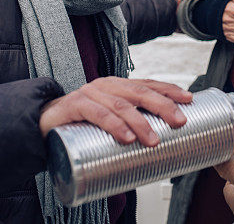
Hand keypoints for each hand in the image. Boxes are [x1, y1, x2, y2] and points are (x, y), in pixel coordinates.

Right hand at [38, 77, 192, 144]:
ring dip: (141, 123)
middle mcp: (107, 85)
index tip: (189, 99)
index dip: (169, 90)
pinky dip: (114, 125)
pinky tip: (126, 138)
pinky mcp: (75, 105)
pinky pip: (98, 114)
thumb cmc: (82, 124)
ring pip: (122, 105)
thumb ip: (130, 127)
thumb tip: (162, 148)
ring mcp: (90, 93)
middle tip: (180, 121)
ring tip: (154, 140)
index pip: (149, 84)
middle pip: (140, 92)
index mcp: (118, 86)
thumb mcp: (111, 122)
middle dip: (163, 105)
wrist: (44, 124)